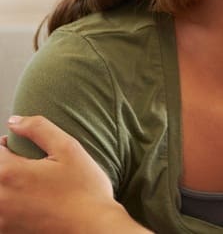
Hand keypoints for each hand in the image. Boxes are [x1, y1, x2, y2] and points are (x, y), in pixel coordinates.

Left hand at [0, 116, 149, 233]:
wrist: (93, 228)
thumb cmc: (85, 190)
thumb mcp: (69, 149)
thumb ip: (39, 129)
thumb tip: (14, 121)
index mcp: (10, 172)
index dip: (8, 145)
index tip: (24, 149)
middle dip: (8, 165)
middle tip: (29, 168)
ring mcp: (1, 218)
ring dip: (8, 185)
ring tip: (30, 186)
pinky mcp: (8, 231)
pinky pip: (2, 213)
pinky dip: (10, 205)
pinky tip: (30, 204)